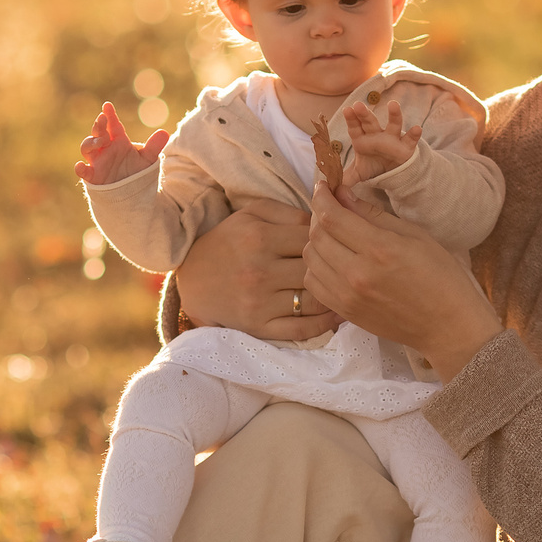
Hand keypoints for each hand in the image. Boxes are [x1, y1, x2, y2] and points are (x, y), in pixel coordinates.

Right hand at [76, 101, 168, 185]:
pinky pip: (83, 171)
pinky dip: (80, 168)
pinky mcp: (93, 175)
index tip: (107, 105)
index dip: (110, 115)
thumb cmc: (136, 172)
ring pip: (87, 147)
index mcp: (118, 140)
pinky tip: (80, 166)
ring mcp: (97, 161)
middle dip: (99, 125)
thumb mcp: (147, 159)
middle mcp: (105, 148)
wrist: (130, 193)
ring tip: (100, 141)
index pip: (113, 125)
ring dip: (91, 142)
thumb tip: (165, 132)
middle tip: (102, 118)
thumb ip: (153, 146)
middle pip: (98, 133)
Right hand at [174, 202, 339, 341]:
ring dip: (336, 295)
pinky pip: (302, 329)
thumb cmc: (226, 242)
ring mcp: (260, 302)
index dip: (331, 238)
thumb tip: (324, 220)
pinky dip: (326, 324)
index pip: (313, 237)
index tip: (338, 242)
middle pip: (317, 269)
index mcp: (259, 238)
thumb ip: (288, 211)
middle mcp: (260, 271)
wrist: (191, 281)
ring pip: (315, 300)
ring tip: (349, 289)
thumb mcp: (250, 214)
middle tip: (347, 266)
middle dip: (335, 266)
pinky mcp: (259, 326)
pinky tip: (337, 314)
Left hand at [304, 181, 502, 377]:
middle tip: (330, 207)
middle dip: (318, 215)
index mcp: (380, 249)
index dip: (322, 196)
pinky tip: (333, 259)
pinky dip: (317, 266)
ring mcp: (348, 296)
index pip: (332, 216)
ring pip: (310, 258)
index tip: (324, 186)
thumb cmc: (440, 276)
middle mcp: (357, 274)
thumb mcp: (414, 235)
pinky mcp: (345, 312)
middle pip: (316, 236)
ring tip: (332, 233)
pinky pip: (314, 283)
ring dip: (316, 240)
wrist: (447, 326)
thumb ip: (373, 214)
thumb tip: (343, 195)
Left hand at [339, 98, 421, 186]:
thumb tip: (330, 187)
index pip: (355, 128)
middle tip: (358, 105)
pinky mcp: (407, 147)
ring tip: (393, 104)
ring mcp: (393, 139)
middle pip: (370, 123)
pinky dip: (414, 134)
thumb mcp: (359, 173)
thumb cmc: (373, 166)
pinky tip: (417, 128)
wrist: (392, 173)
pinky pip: (411, 139)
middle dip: (365, 114)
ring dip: (394, 115)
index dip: (351, 119)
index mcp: (363, 140)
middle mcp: (377, 136)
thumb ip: (345, 178)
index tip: (347, 110)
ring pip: (394, 125)